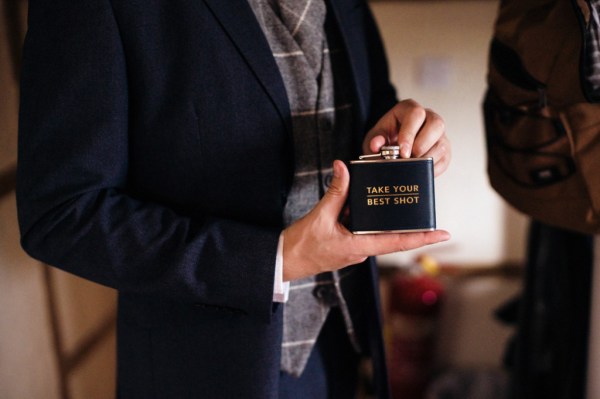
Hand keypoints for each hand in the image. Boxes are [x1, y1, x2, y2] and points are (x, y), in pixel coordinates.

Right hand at [281, 160, 450, 280]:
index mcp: (359, 247)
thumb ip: (335, 192)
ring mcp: (355, 249)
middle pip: (393, 238)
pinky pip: (364, 231)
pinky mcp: (348, 245)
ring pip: (379, 233)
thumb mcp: (320, 216)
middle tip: (427, 212)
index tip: (443, 234)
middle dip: (411, 227)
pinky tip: (365, 205)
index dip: (423, 238)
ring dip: (388, 221)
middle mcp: (362, 251)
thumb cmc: (302, 245)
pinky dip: (369, 219)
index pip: (398, 242)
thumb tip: (344, 168)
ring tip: (397, 203)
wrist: (285, 262)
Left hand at [362, 99, 450, 176]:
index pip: (415, 114)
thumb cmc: (385, 139)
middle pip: (436, 124)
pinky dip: (430, 169)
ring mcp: (439, 134)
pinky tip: (417, 171)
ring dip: (425, 159)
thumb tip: (376, 145)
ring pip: (442, 144)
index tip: (402, 151)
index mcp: (409, 109)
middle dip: (422, 145)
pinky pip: (443, 160)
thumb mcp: (375, 137)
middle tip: (408, 158)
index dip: (409, 133)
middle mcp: (428, 118)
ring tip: (410, 166)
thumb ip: (374, 140)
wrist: (391, 149)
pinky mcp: (444, 150)